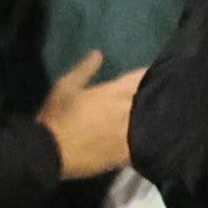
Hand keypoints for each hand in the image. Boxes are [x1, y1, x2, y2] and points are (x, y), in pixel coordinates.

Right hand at [39, 49, 142, 180]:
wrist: (51, 154)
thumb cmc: (56, 117)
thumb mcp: (64, 87)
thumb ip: (84, 69)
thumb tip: (98, 53)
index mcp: (114, 91)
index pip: (142, 77)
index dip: (147, 76)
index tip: (150, 75)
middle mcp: (128, 110)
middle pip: (152, 99)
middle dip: (154, 95)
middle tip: (156, 94)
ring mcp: (130, 133)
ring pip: (152, 122)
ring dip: (152, 118)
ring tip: (154, 117)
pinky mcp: (128, 153)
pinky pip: (145, 144)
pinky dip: (147, 139)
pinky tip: (145, 140)